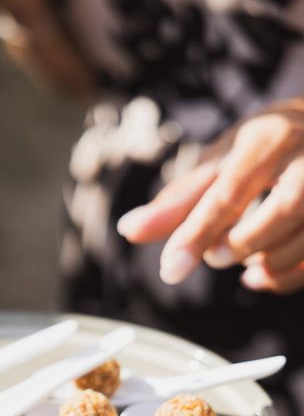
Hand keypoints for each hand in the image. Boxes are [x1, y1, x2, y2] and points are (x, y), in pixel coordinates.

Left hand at [117, 100, 303, 292]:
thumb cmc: (263, 146)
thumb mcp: (219, 161)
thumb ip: (178, 200)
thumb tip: (128, 230)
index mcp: (268, 138)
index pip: (229, 191)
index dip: (196, 233)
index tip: (170, 270)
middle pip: (280, 212)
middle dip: (239, 243)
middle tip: (214, 254)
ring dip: (264, 262)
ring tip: (235, 257)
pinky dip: (286, 277)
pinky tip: (259, 274)